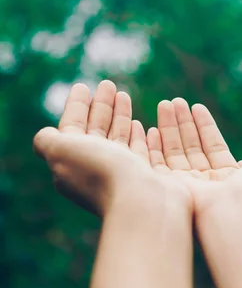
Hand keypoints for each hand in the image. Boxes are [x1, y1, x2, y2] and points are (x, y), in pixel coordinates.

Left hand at [33, 81, 189, 217]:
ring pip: (119, 139)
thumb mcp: (61, 151)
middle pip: (97, 132)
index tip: (83, 87)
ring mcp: (125, 176)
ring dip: (120, 116)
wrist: (141, 202)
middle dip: (101, 107)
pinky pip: (142, 152)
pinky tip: (143, 125)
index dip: (76, 108)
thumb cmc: (101, 172)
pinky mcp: (149, 178)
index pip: (73, 130)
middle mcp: (98, 171)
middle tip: (108, 84)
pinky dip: (140, 136)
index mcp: (74, 165)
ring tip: (123, 95)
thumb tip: (45, 135)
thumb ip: (47, 140)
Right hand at [149, 98, 241, 219]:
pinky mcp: (171, 190)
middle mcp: (207, 183)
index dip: (205, 126)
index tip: (196, 107)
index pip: (213, 147)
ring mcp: (188, 186)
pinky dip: (155, 147)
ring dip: (169, 128)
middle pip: (192, 147)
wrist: (241, 212)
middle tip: (174, 101)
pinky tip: (153, 128)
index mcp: (229, 179)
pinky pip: (159, 165)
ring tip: (165, 104)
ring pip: (175, 153)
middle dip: (183, 124)